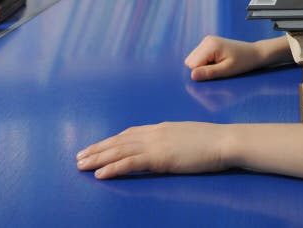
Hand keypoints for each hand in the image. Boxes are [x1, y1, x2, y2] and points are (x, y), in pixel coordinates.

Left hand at [76, 122, 230, 178]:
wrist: (224, 141)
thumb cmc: (213, 141)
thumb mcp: (188, 136)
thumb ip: (173, 140)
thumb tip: (167, 147)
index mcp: (162, 128)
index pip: (130, 133)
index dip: (111, 140)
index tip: (97, 146)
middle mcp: (155, 133)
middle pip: (119, 141)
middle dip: (97, 149)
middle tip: (79, 157)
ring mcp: (156, 144)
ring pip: (119, 150)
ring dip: (98, 158)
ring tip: (81, 165)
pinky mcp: (160, 157)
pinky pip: (130, 162)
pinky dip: (113, 167)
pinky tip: (100, 174)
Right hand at [184, 36, 264, 80]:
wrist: (254, 53)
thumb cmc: (243, 62)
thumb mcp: (227, 70)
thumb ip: (209, 73)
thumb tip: (192, 76)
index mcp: (209, 45)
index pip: (192, 65)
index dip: (203, 72)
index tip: (217, 70)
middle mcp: (206, 40)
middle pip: (190, 62)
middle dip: (202, 68)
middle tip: (219, 67)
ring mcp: (207, 41)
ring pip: (193, 60)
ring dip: (204, 66)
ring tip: (219, 64)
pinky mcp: (209, 43)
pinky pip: (199, 57)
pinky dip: (206, 62)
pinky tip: (218, 61)